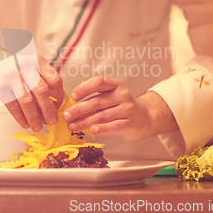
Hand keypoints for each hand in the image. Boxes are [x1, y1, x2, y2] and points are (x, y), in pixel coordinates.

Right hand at [0, 42, 63, 131]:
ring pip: (27, 102)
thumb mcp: (30, 66)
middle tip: (52, 121)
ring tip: (38, 127)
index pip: (54, 80)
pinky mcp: (1, 88)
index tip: (58, 106)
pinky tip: (25, 123)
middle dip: (49, 110)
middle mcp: (25, 68)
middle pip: (42, 92)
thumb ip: (43, 80)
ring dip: (34, 118)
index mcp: (37, 62)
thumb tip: (54, 105)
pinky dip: (20, 118)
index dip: (59, 96)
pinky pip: (13, 107)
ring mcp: (12, 78)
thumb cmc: (14, 66)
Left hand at [62, 76, 178, 142]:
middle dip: (78, 109)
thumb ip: (95, 98)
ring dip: (84, 121)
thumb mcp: (111, 96)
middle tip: (66, 115)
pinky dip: (102, 129)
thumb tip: (72, 105)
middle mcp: (122, 95)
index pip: (98, 82)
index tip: (73, 96)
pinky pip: (113, 126)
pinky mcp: (130, 123)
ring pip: (102, 115)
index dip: (84, 88)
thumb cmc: (122, 107)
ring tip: (72, 126)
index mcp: (115, 85)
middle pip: (97, 101)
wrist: (146, 117)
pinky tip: (92, 130)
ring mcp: (127, 109)